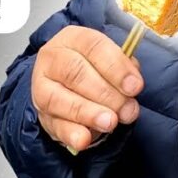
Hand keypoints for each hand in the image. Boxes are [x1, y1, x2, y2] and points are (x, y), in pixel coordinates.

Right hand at [31, 26, 143, 152]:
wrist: (68, 83)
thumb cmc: (94, 67)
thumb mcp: (112, 59)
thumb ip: (124, 68)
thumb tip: (132, 84)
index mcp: (73, 38)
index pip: (93, 46)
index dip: (116, 67)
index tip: (134, 86)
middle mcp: (52, 59)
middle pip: (75, 72)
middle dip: (105, 93)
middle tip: (127, 109)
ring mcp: (42, 87)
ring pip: (60, 99)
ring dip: (88, 113)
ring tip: (110, 122)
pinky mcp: (43, 115)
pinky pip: (55, 125)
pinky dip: (71, 134)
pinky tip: (85, 139)